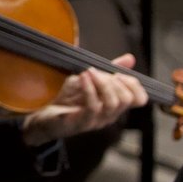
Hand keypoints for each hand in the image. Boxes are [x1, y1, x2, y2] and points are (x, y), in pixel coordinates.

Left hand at [21, 54, 149, 144]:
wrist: (43, 117)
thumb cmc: (67, 100)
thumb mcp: (90, 81)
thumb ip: (110, 71)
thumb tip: (130, 58)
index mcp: (114, 107)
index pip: (139, 99)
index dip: (134, 84)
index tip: (118, 73)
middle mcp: (109, 116)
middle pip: (127, 99)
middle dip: (115, 81)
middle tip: (98, 71)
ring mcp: (97, 121)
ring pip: (113, 103)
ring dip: (103, 83)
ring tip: (89, 72)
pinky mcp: (82, 123)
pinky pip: (93, 106)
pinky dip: (90, 89)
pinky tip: (83, 77)